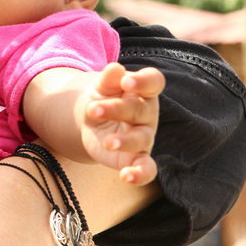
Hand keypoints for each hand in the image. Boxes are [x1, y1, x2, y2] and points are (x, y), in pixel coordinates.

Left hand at [78, 62, 164, 184]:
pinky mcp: (136, 157)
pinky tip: (127, 177)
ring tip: (108, 141)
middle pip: (139, 110)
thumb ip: (108, 78)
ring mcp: (144, 136)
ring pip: (142, 139)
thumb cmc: (103, 96)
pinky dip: (139, 174)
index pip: (153, 81)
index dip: (143, 81)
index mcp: (143, 90)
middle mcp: (148, 113)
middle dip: (116, 109)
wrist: (92, 118)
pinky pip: (146, 168)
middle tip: (93, 109)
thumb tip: (115, 68)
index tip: (126, 81)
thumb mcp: (101, 85)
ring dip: (125, 140)